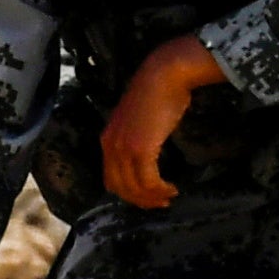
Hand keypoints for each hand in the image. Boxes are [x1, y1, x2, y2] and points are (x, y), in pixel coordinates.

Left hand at [99, 32, 222, 210]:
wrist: (163, 75)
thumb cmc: (156, 94)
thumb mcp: (136, 121)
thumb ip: (134, 140)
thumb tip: (145, 159)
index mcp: (107, 140)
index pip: (111, 179)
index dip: (129, 193)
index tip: (147, 197)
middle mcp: (110, 147)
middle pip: (121, 188)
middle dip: (141, 200)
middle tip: (161, 203)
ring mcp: (124, 149)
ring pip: (135, 188)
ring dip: (153, 198)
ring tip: (168, 196)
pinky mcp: (140, 149)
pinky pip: (148, 182)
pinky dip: (160, 190)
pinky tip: (171, 188)